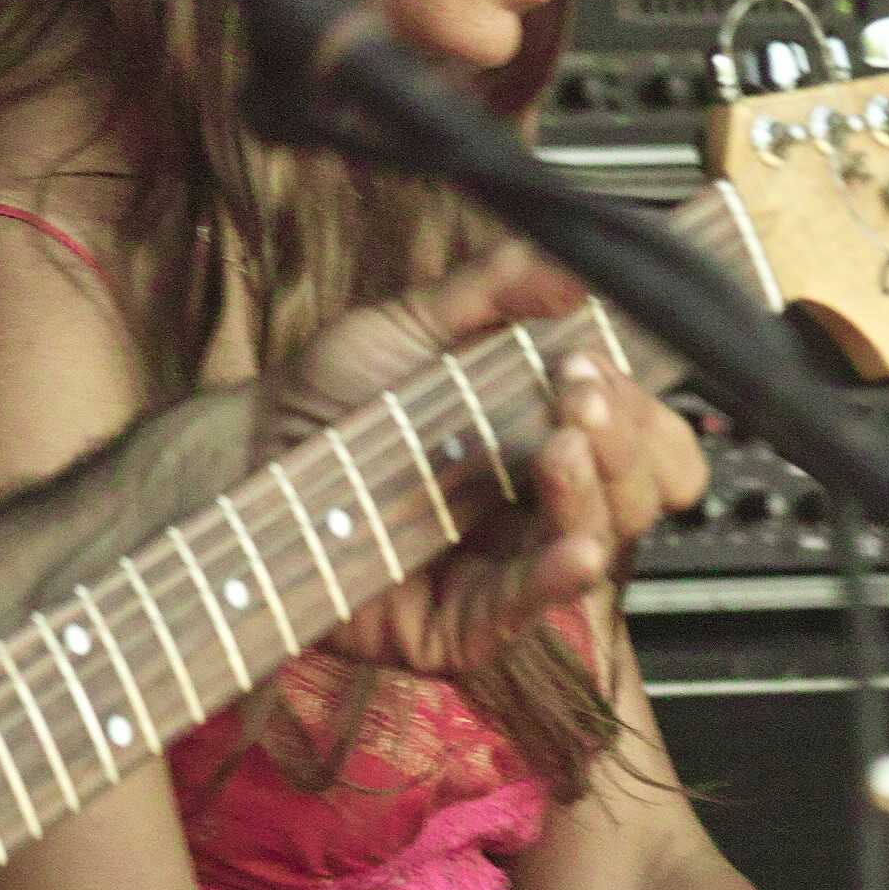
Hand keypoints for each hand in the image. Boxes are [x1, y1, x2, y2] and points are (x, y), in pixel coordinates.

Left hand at [256, 251, 706, 673]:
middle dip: (623, 440)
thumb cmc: (330, 401)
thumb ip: (492, 290)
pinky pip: (529, 610)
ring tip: (561, 450)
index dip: (640, 410)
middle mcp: (539, 508)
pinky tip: (574, 549)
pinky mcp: (464, 626)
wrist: (243, 457)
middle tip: (580, 397)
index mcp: (549, 439)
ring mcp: (506, 570)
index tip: (595, 365)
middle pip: (637, 494)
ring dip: (594, 495)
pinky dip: (559, 579)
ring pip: (597, 546)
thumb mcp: (411, 322)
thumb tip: (569, 263)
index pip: (645, 441)